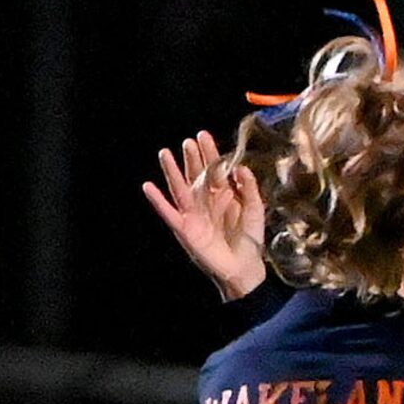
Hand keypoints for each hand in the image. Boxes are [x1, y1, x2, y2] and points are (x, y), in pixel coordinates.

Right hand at [142, 131, 266, 300]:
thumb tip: (241, 167)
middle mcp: (205, 200)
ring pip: (179, 188)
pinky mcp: (184, 228)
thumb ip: (249, 189)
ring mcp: (193, 213)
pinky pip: (168, 212)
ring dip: (171, 171)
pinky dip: (158, 200)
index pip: (214, 169)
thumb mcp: (254, 211)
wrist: (243, 267)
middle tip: (188, 141)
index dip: (209, 153)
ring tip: (164, 154)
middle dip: (192, 158)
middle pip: (195, 174)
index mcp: (222, 194)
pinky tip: (149, 187)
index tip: (203, 136)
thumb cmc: (249, 239)